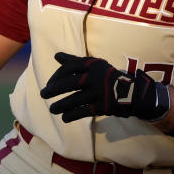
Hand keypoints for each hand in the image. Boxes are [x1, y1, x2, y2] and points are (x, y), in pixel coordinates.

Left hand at [39, 52, 168, 122]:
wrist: (130, 92)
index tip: (48, 84)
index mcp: (92, 65)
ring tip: (52, 109)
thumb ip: (74, 61)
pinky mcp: (102, 106)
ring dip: (60, 105)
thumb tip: (56, 55)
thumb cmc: (106, 77)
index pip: (68, 68)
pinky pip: (83, 112)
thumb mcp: (93, 66)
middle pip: (69, 84)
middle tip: (43, 94)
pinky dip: (72, 115)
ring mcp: (99, 92)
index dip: (55, 77)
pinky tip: (64, 118)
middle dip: (54, 90)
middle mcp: (95, 77)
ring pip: (74, 100)